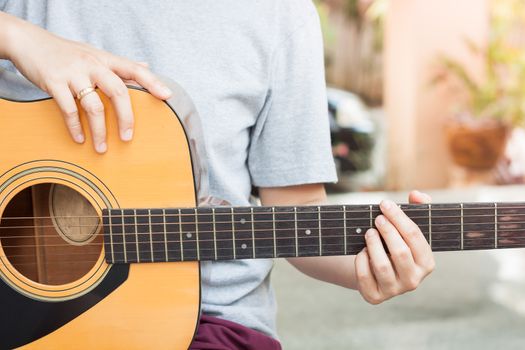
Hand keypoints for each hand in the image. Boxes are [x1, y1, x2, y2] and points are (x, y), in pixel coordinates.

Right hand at [4, 14, 171, 152]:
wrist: (29, 41)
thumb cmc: (67, 51)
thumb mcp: (96, 52)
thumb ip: (120, 63)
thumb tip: (146, 65)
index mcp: (105, 59)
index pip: (134, 70)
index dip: (153, 82)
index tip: (167, 96)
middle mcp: (92, 64)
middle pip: (118, 92)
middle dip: (126, 118)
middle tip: (128, 138)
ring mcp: (73, 73)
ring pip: (94, 106)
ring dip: (99, 131)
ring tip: (102, 148)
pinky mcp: (54, 82)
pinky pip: (69, 109)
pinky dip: (75, 127)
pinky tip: (80, 139)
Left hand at [355, 190, 434, 303]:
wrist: (375, 271)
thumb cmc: (394, 244)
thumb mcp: (406, 227)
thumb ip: (416, 207)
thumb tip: (416, 195)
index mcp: (427, 263)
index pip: (415, 237)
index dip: (399, 217)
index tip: (385, 204)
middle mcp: (413, 280)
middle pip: (400, 252)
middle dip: (387, 231)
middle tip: (377, 218)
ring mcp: (394, 291)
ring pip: (382, 265)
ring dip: (373, 244)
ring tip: (368, 233)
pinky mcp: (374, 296)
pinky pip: (364, 276)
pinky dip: (361, 260)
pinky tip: (362, 251)